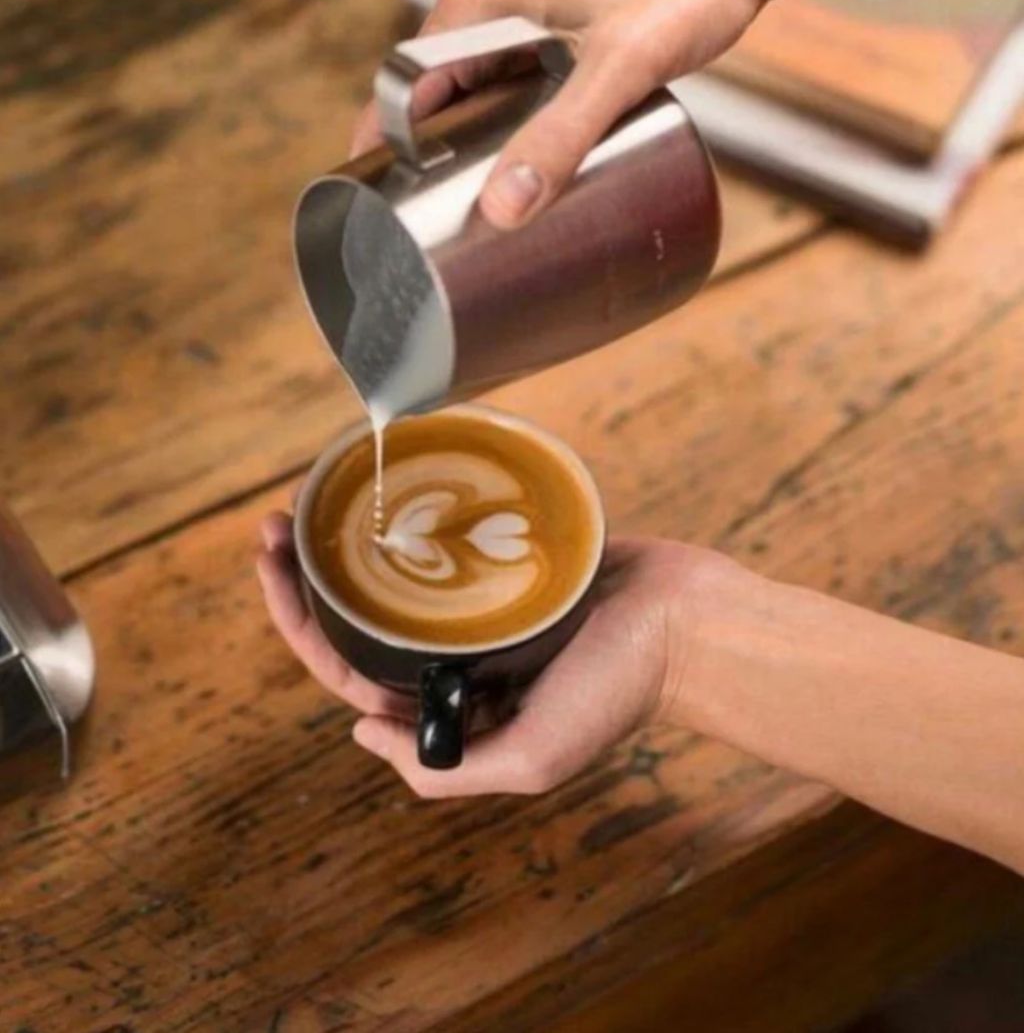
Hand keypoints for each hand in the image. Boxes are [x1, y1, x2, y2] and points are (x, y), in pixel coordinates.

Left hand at [257, 512, 731, 797]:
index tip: (275, 568)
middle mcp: (450, 653)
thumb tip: (360, 736)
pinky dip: (406, 515)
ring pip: (390, 574)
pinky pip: (442, 536)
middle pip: (356, 617)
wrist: (685, 623)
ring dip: (342, 540)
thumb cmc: (617, 694)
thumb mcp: (533, 760)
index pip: (349, 670)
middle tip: (271, 524)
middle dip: (304, 576)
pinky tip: (376, 486)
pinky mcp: (504, 558)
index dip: (300, 624)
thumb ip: (448, 769)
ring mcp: (475, 603)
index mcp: (446, 702)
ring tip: (305, 496)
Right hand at [348, 0, 959, 229]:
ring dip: (472, 165)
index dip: (384, 156)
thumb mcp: (616, 69)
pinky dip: (510, 148)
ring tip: (476, 230)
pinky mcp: (554, 51)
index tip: (384, 217)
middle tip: (438, 241)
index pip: (397, 93)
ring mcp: (519, 35)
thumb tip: (503, 211)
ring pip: (474, 113)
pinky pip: (512, 108)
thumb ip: (562, 137)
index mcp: (472, 12)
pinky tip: (526, 189)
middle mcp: (484, 20)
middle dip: (429, 173)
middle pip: (432, 110)